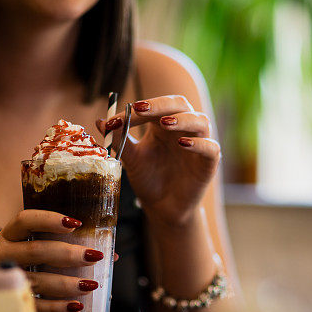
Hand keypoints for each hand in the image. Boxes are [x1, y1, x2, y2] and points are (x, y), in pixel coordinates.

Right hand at [0, 210, 103, 311]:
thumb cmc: (22, 265)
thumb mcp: (33, 249)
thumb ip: (66, 246)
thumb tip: (112, 254)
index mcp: (8, 235)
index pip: (25, 220)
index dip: (49, 220)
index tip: (75, 224)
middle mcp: (0, 255)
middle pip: (36, 251)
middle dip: (68, 254)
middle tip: (94, 256)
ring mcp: (2, 281)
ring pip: (38, 281)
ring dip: (67, 283)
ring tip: (90, 284)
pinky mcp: (9, 305)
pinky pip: (36, 307)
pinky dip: (58, 308)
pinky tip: (76, 306)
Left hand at [97, 95, 220, 226]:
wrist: (162, 207)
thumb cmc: (148, 178)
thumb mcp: (131, 158)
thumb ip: (119, 140)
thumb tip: (100, 121)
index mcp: (163, 124)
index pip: (155, 106)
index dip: (138, 108)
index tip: (116, 118)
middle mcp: (183, 128)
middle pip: (180, 104)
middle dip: (160, 104)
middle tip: (140, 109)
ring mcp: (199, 144)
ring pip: (199, 121)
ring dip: (183, 119)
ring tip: (164, 123)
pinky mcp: (208, 163)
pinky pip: (211, 148)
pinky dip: (199, 143)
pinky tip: (183, 143)